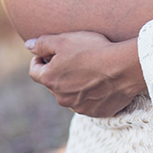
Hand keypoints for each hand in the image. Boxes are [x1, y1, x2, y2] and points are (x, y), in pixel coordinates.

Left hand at [27, 33, 142, 116]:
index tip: (46, 54)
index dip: (39, 60)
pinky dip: (90, 94)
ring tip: (89, 70)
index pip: (34, 71)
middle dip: (58, 72)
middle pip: (52, 84)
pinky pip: (87, 103)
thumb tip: (28, 45)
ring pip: (69, 95)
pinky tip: (100, 82)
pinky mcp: (96, 112)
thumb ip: (42, 43)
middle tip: (73, 59)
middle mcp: (61, 98)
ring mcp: (78, 107)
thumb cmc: (93, 50)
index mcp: (49, 79)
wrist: (124, 67)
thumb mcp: (64, 39)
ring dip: (73, 85)